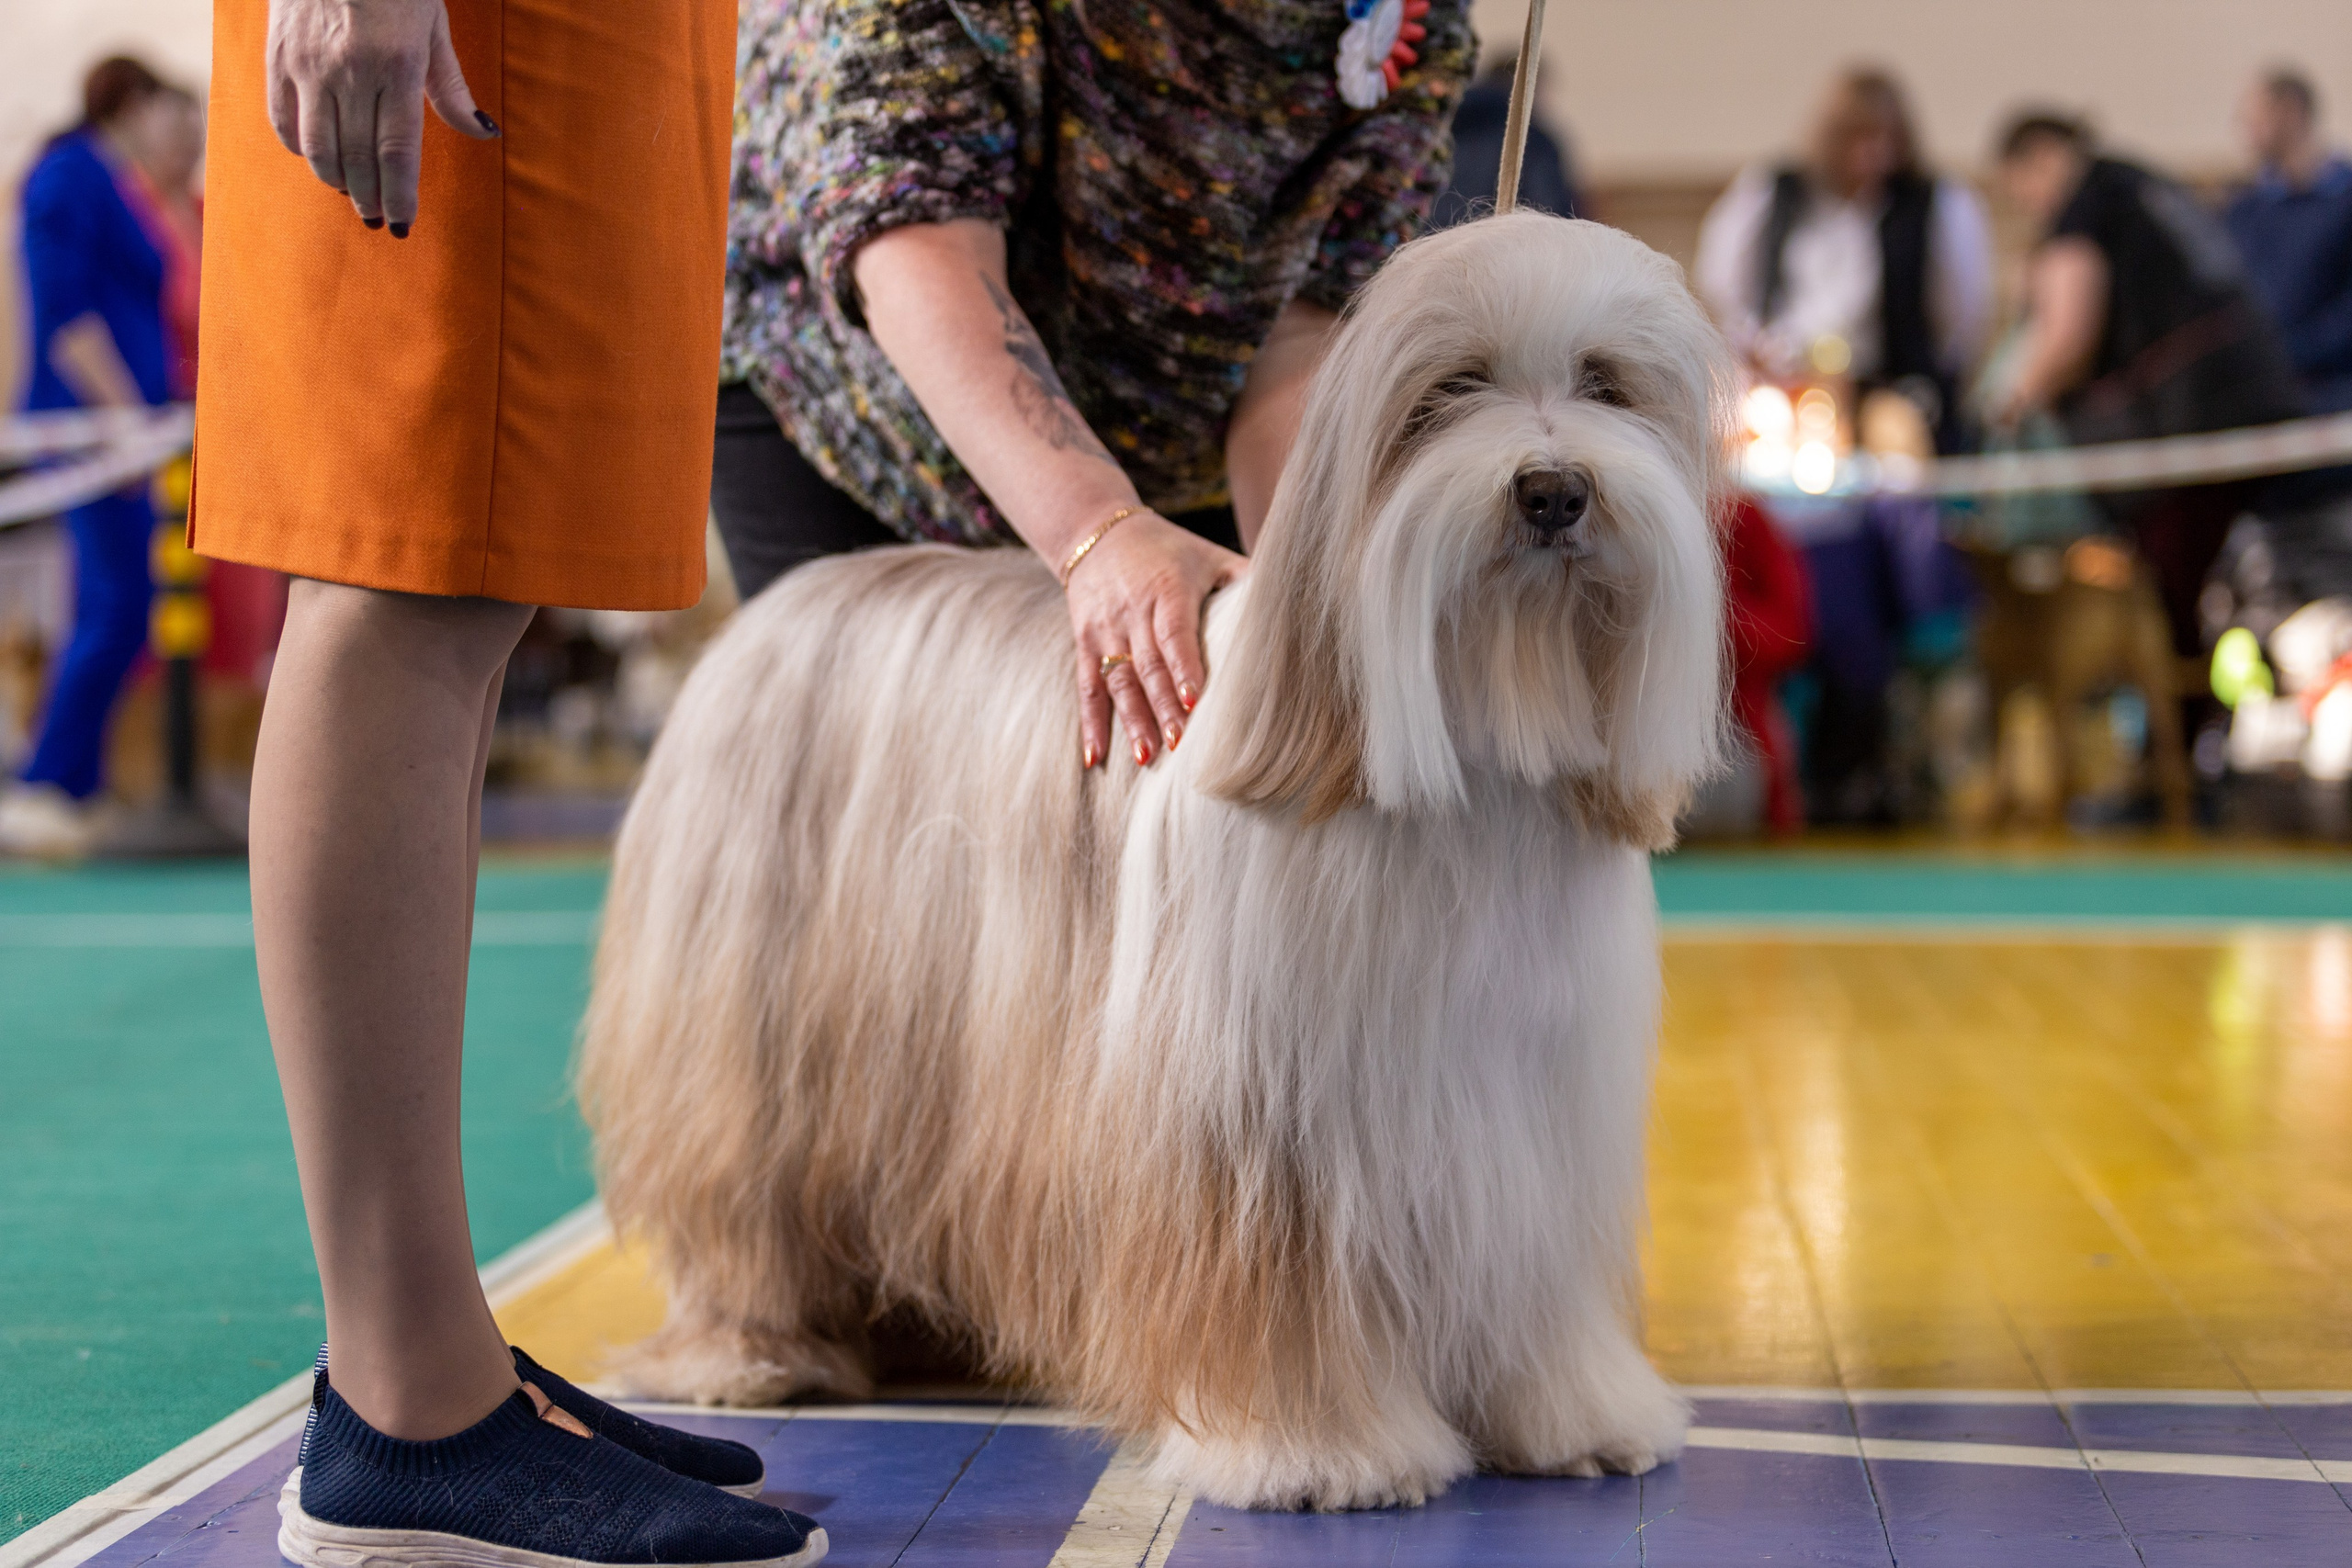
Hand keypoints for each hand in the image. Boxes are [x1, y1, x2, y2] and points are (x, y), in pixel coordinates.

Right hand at [265, 0, 497, 232]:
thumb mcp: (433, 27)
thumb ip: (450, 86)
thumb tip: (482, 133)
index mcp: (396, 66)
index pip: (397, 151)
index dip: (400, 196)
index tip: (403, 224)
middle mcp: (350, 71)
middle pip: (358, 158)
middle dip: (371, 198)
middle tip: (379, 221)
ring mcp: (308, 66)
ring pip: (318, 148)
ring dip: (337, 182)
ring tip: (353, 196)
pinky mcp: (277, 57)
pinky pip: (282, 120)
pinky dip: (300, 150)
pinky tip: (319, 161)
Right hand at [1065, 513, 1245, 769]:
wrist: (1095, 531)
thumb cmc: (1167, 549)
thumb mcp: (1207, 555)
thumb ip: (1243, 578)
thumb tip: (1295, 598)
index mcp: (1166, 589)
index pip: (1174, 633)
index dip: (1184, 667)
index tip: (1194, 701)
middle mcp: (1132, 612)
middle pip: (1148, 666)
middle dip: (1164, 707)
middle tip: (1181, 744)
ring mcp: (1104, 630)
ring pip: (1117, 681)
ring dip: (1132, 721)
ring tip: (1147, 757)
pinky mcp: (1084, 644)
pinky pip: (1087, 687)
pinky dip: (1091, 724)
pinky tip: (1095, 756)